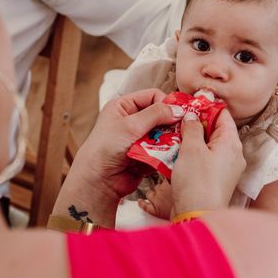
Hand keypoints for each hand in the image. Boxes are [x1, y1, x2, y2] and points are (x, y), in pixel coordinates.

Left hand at [54, 89, 183, 226]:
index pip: (152, 96)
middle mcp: (132, 120)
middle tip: (179, 130)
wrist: (98, 181)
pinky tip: (166, 156)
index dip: (166, 103)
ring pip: (163, 133)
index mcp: (124, 106)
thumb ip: (156, 114)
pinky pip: (162, 149)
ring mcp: (139, 137)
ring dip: (168, 139)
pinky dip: (165, 152)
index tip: (177, 114)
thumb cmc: (105, 148)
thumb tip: (179, 110)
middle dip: (169, 123)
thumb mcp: (131, 125)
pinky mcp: (145, 153)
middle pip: (160, 115)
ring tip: (172, 144)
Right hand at [171, 110, 245, 214]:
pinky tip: (175, 155)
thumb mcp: (191, 149)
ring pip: (208, 146)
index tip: (191, 103)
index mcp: (231, 143)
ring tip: (173, 136)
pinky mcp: (215, 180)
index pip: (223, 115)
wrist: (197, 216)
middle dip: (196, 124)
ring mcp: (225, 169)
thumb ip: (192, 128)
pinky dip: (191, 156)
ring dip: (191, 141)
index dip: (206, 106)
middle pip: (215, 130)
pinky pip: (204, 161)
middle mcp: (232, 155)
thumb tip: (192, 116)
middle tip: (178, 120)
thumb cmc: (197, 183)